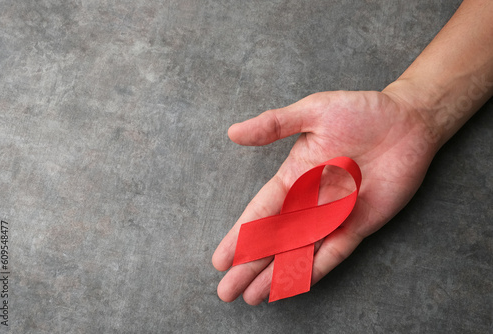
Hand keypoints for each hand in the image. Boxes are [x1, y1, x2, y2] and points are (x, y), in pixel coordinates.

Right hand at [212, 90, 437, 304]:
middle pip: (273, 240)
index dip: (239, 237)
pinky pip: (334, 252)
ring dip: (276, 275)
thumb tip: (233, 132)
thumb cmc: (361, 111)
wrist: (407, 122)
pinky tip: (294, 285)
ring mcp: (333, 215)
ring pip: (299, 252)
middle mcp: (309, 200)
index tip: (220, 260)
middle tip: (227, 291)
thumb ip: (274, 125)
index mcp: (293, 176)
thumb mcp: (313, 111)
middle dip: (249, 266)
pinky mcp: (359, 224)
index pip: (260, 212)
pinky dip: (315, 270)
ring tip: (253, 297)